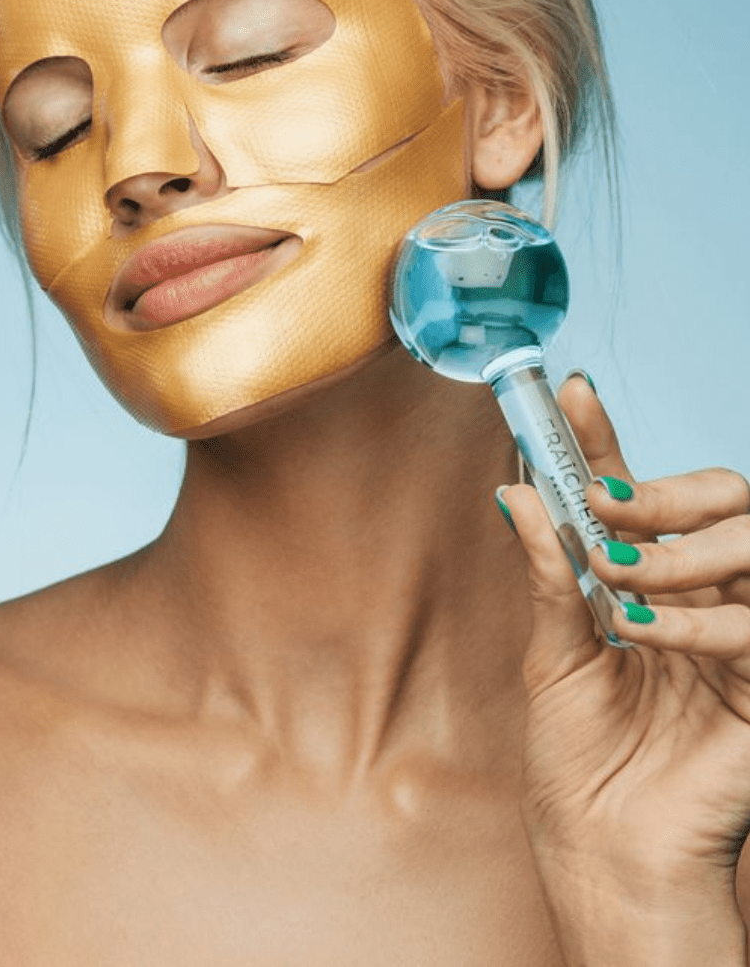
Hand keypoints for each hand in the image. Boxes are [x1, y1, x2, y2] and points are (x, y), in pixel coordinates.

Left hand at [502, 374, 749, 959]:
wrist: (604, 850)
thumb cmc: (580, 761)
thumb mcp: (552, 654)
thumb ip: (547, 574)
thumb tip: (517, 492)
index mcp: (653, 587)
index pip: (638, 497)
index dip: (607, 442)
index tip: (572, 394)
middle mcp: (704, 601)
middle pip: (720, 500)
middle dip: (655, 487)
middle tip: (598, 497)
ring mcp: (741, 640)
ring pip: (746, 546)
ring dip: (673, 548)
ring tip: (613, 574)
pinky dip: (694, 621)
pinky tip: (640, 630)